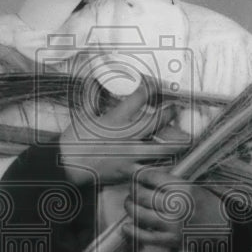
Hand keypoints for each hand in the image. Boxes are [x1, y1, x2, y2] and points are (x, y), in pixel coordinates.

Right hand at [60, 84, 189, 185]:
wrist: (66, 166)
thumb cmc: (74, 140)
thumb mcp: (83, 114)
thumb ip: (92, 96)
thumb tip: (94, 79)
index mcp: (115, 119)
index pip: (139, 97)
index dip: (150, 88)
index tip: (154, 85)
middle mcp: (126, 136)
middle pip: (157, 122)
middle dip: (170, 113)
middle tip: (176, 109)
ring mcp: (129, 155)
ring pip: (161, 149)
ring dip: (175, 143)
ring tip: (185, 139)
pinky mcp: (128, 172)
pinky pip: (150, 171)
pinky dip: (162, 168)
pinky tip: (170, 165)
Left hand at [121, 167, 224, 248]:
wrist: (225, 229)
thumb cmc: (208, 205)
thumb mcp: (194, 186)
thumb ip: (171, 181)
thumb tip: (146, 175)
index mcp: (184, 189)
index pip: (151, 178)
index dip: (139, 175)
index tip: (136, 176)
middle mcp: (177, 206)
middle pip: (141, 195)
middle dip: (132, 190)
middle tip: (132, 189)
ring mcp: (172, 225)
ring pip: (139, 214)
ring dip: (129, 207)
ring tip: (129, 203)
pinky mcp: (170, 241)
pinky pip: (144, 236)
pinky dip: (132, 230)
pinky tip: (127, 225)